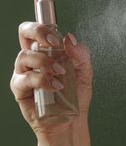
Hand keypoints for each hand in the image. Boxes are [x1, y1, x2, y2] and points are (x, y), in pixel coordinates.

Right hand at [10, 20, 92, 140]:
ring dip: (45, 62)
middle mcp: (34, 59)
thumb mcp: (85, 72)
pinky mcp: (20, 89)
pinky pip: (25, 78)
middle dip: (38, 32)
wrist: (71, 121)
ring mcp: (24, 73)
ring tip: (61, 73)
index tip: (57, 34)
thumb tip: (69, 39)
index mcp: (48, 51)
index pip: (39, 29)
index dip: (43, 25)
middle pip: (24, 33)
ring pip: (25, 56)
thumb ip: (80, 54)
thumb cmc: (76, 96)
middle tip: (54, 44)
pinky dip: (42, 80)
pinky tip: (56, 86)